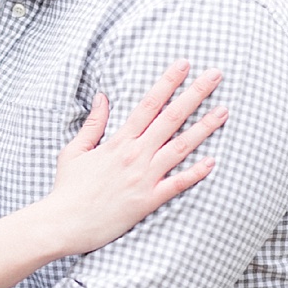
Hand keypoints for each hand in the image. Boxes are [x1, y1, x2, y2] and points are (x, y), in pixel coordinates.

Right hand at [46, 61, 226, 255]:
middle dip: (195, 94)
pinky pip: (178, 184)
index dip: (167, 82)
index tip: (184, 64)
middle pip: (170, 119)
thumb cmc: (68, 188)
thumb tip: (103, 96)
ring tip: (224, 110)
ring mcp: (144, 178)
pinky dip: (196, 173)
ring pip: (181, 147)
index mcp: (117, 142)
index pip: (148, 105)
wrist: (64, 223)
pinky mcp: (148, 201)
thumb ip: (93, 124)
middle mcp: (134, 156)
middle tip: (215, 75)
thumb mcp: (74, 151)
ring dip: (204, 128)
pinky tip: (213, 161)